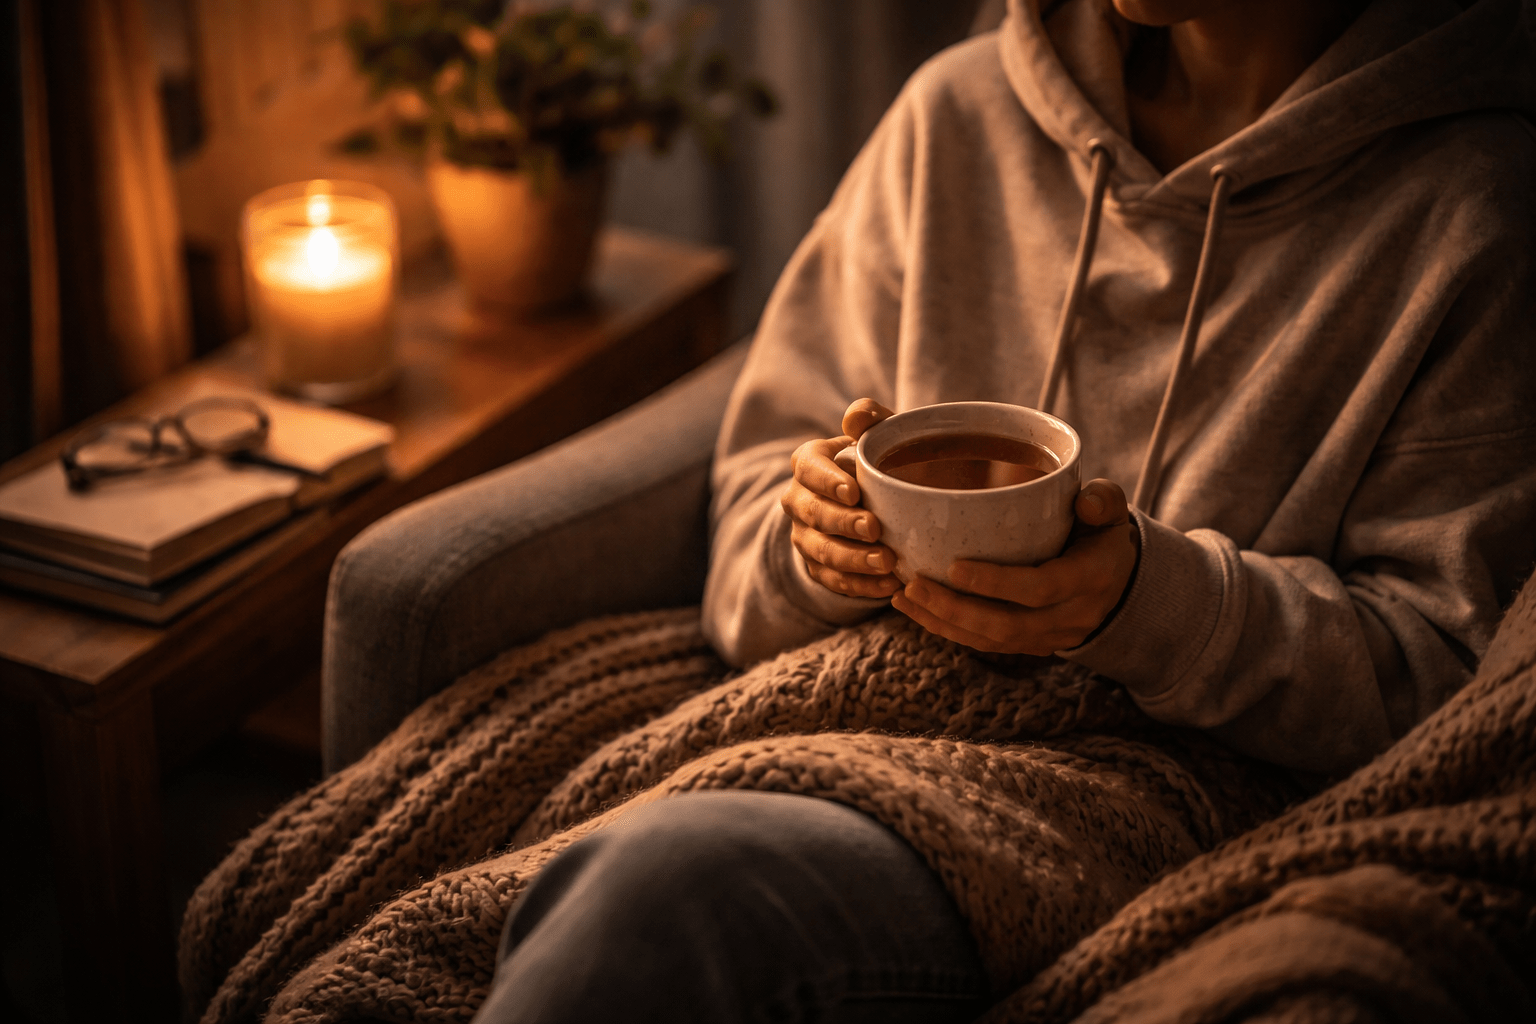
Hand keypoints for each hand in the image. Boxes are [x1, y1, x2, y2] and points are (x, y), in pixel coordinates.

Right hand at [781, 399, 902, 598]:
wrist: (881, 500)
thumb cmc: (879, 460)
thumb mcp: (878, 433)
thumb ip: (870, 418)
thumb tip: (856, 419)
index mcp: (808, 462)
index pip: (809, 468)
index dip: (828, 481)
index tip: (855, 491)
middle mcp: (798, 499)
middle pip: (813, 513)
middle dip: (843, 523)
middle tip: (875, 528)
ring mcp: (805, 536)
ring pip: (821, 551)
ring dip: (853, 559)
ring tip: (887, 562)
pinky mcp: (818, 567)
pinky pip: (834, 581)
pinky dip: (861, 585)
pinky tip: (888, 585)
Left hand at [891, 479, 1139, 653]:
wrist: (1120, 583)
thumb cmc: (1103, 535)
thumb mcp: (1111, 511)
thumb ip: (1103, 499)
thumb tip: (1084, 499)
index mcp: (1089, 580)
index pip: (1040, 588)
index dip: (997, 583)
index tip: (954, 567)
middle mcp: (1070, 617)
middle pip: (1008, 625)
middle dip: (956, 609)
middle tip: (912, 585)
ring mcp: (1051, 637)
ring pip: (992, 641)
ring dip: (944, 623)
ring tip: (903, 598)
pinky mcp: (1032, 646)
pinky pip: (986, 645)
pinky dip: (948, 630)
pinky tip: (915, 611)